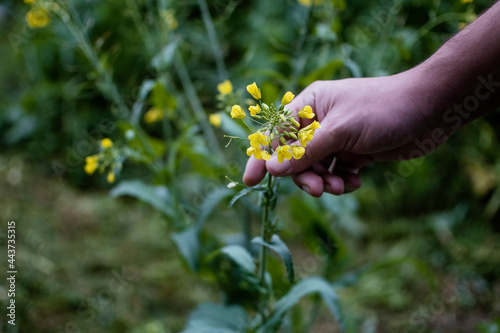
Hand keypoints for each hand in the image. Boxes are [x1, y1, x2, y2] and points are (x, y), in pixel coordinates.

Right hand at [243, 69, 451, 196]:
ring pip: (316, 169)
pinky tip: (355, 183)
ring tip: (340, 186)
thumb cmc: (382, 110)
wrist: (430, 110)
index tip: (249, 181)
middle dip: (303, 175)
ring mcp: (337, 139)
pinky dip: (342, 182)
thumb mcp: (340, 131)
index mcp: (310, 105)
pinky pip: (336, 173)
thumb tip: (271, 169)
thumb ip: (304, 152)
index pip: (276, 134)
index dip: (262, 157)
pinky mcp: (354, 153)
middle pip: (295, 157)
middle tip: (317, 190)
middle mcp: (320, 122)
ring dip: (324, 181)